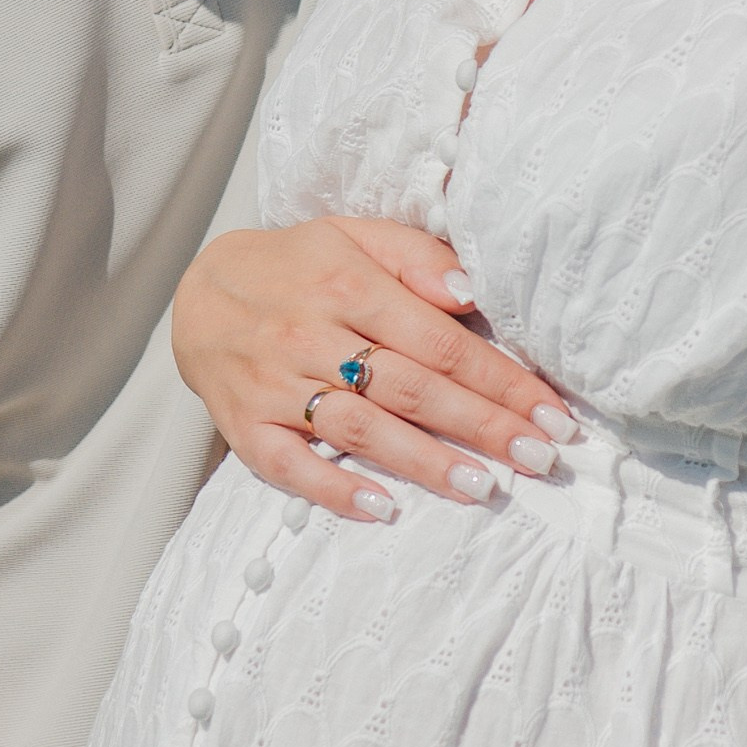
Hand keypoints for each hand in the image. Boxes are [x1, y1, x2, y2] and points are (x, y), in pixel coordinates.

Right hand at [172, 216, 574, 521]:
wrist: (197, 290)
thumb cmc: (295, 266)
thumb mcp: (353, 236)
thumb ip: (417, 258)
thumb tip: (472, 292)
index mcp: (347, 284)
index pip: (440, 341)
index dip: (500, 380)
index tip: (550, 413)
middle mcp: (311, 335)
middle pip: (411, 388)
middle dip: (482, 425)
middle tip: (538, 458)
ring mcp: (275, 384)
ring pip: (360, 428)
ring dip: (424, 462)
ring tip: (481, 488)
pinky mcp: (246, 425)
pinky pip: (290, 466)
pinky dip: (334, 489)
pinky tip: (382, 509)